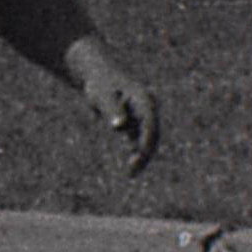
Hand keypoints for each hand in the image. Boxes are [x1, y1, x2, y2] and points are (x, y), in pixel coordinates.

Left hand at [71, 45, 162, 171]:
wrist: (99, 77)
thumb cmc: (100, 85)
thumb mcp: (102, 96)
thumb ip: (111, 110)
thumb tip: (119, 127)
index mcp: (143, 98)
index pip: (149, 121)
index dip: (147, 139)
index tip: (141, 154)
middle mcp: (148, 107)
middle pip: (153, 133)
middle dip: (145, 152)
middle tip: (132, 171)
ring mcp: (144, 115)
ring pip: (148, 139)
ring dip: (142, 156)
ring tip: (131, 174)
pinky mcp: (137, 123)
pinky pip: (140, 140)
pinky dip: (137, 153)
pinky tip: (130, 169)